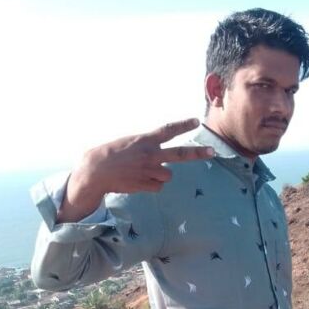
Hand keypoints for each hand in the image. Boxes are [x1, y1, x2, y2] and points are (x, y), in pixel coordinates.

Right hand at [58, 118, 213, 221]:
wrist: (96, 172)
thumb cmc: (110, 155)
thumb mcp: (129, 142)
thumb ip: (146, 145)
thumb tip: (159, 152)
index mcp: (145, 140)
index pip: (168, 130)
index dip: (183, 125)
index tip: (196, 121)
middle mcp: (150, 154)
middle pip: (180, 154)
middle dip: (197, 153)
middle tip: (212, 151)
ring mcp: (150, 171)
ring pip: (167, 175)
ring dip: (159, 175)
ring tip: (142, 172)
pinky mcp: (146, 185)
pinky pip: (158, 186)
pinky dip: (152, 185)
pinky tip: (138, 181)